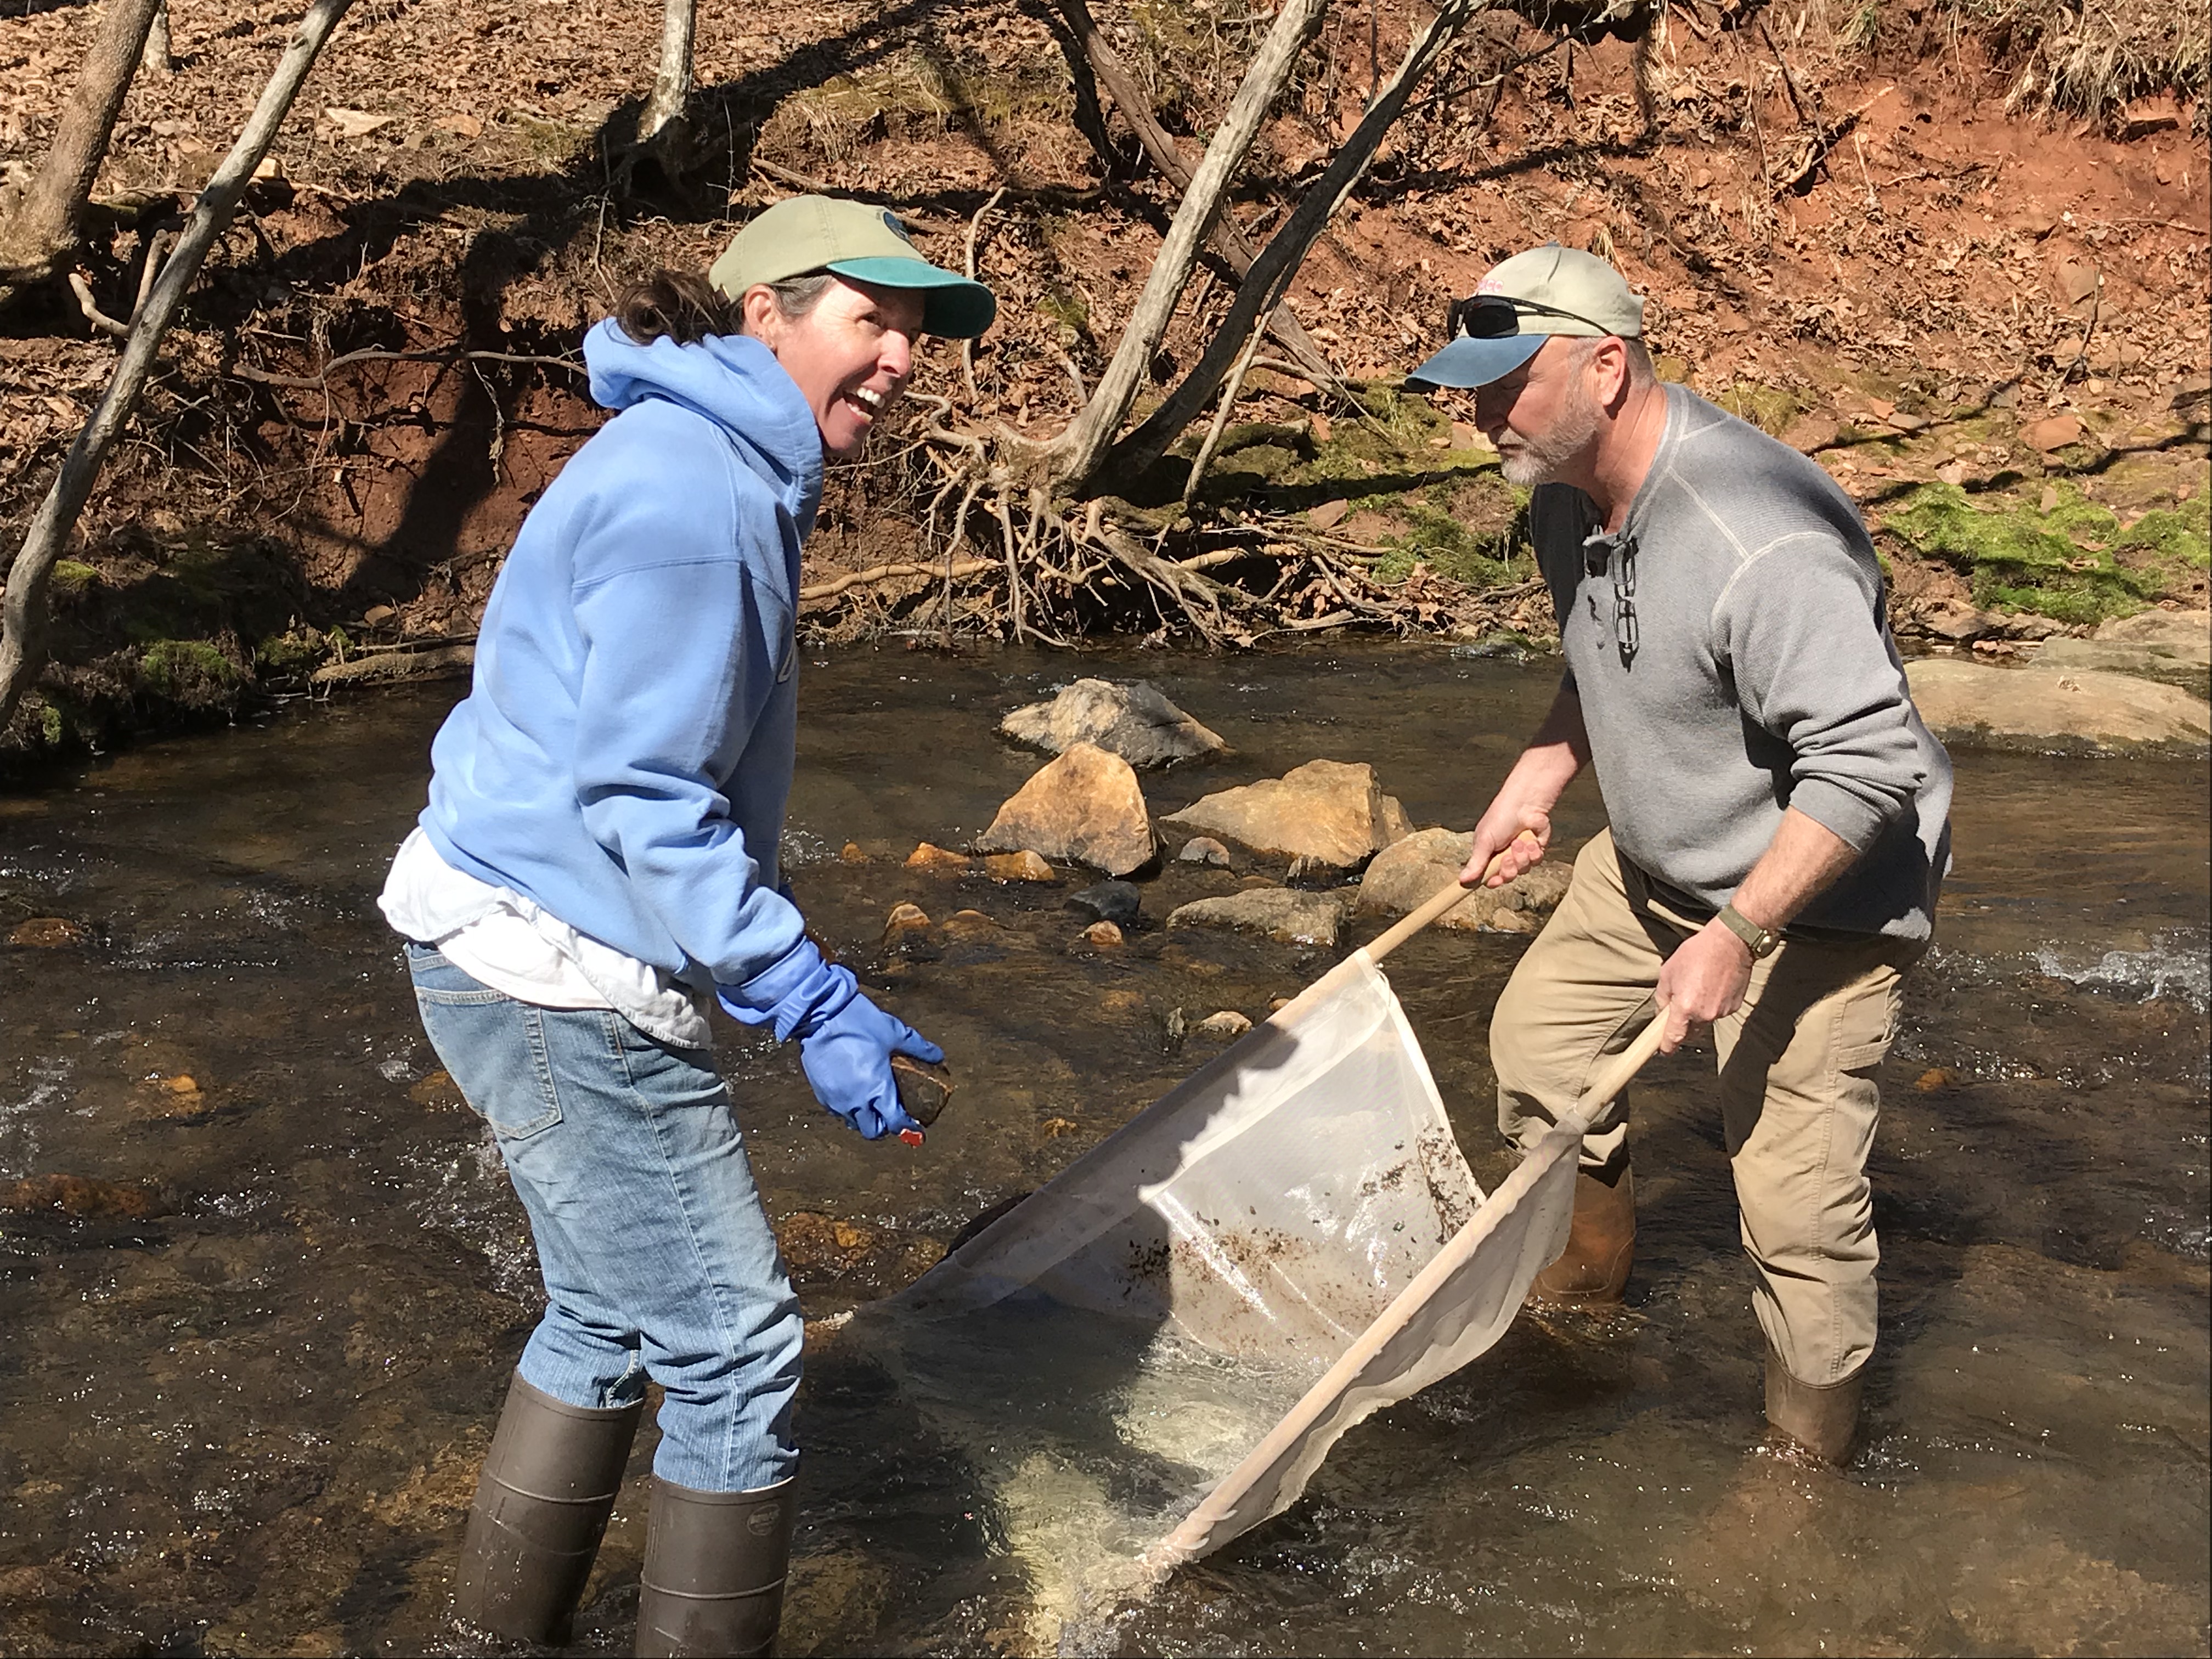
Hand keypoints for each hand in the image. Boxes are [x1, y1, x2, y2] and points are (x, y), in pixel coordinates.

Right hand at [718, 943, 944, 1140]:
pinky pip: (837, 1111)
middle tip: (893, 1114)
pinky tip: (854, 1091)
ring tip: (874, 1103)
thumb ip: (919, 1048)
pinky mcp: (821, 1092)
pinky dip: (849, 1108)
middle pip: (873, 1131)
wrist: (820, 1014)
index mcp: (877, 1091)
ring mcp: (836, 1100)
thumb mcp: (895, 1033)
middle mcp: (856, 1102)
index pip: (895, 1123)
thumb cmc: (858, 1023)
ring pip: (853, 1123)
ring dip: (866, 1118)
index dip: (908, 1128)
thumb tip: (937, 1056)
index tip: (916, 1127)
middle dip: (885, 1127)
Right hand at [1459, 797, 1550, 888]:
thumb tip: (1461, 881)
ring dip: (1522, 857)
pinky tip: (1531, 840)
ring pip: (1523, 870)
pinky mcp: (1536, 849)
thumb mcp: (1484, 841)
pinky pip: (1536, 861)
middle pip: (1507, 876)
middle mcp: (1504, 855)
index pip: (1489, 876)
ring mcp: (1521, 853)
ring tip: (1519, 841)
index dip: (1493, 881)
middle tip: (1508, 856)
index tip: (1494, 881)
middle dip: (1509, 868)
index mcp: (1488, 853)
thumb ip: (1476, 863)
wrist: (1525, 803)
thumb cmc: (1501, 817)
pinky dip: (1534, 852)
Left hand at [1652, 920, 1752, 1053]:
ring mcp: (1721, 1012)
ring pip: (1704, 1022)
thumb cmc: (1697, 953)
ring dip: (1698, 1013)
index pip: (1674, 1038)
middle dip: (1683, 1025)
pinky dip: (1712, 1005)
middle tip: (1680, 1006)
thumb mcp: (1668, 972)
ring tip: (1699, 987)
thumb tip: (1662, 1012)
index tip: (1663, 1051)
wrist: (1731, 942)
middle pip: (1690, 1032)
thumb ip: (1662, 997)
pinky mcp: (1734, 1007)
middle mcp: (1704, 1014)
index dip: (1666, 1046)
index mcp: (1685, 1008)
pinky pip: (1718, 1012)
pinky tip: (1713, 986)